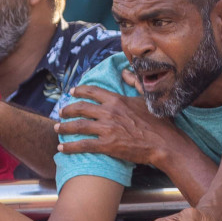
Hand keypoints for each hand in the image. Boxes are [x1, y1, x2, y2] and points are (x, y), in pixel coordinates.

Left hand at [56, 86, 172, 165]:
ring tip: (57, 128)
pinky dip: (70, 147)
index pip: (92, 92)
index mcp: (117, 100)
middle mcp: (109, 112)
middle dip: (68, 109)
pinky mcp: (106, 145)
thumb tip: (125, 72)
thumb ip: (134, 83)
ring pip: (78, 126)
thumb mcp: (146, 99)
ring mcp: (107, 129)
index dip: (79, 91)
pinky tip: (61, 148)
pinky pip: (83, 145)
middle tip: (61, 112)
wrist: (164, 143)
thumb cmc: (159, 122)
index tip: (72, 92)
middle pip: (81, 108)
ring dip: (64, 127)